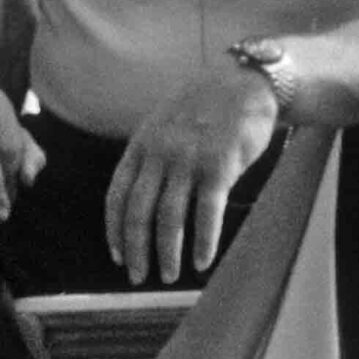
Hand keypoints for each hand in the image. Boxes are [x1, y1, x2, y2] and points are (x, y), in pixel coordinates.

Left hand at [105, 67, 281, 283]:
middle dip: (136, 251)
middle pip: (138, 213)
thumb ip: (150, 158)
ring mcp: (189, 160)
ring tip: (169, 275)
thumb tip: (141, 201)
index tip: (117, 256)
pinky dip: (204, 242)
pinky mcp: (220, 167)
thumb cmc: (205, 108)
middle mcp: (160, 154)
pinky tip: (202, 262)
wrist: (244, 82)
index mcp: (141, 146)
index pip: (117, 196)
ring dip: (167, 253)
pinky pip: (207, 214)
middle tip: (138, 277)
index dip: (114, 231)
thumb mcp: (163, 125)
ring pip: (170, 218)